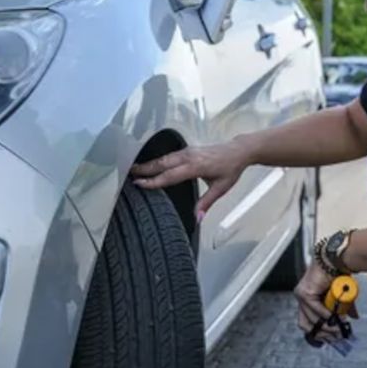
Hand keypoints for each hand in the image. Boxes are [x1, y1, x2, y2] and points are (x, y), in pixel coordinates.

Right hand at [131, 141, 250, 218]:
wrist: (238, 151)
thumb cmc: (230, 168)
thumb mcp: (221, 188)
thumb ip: (206, 203)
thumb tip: (197, 218)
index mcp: (196, 166)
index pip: (170, 175)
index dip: (154, 180)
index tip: (140, 184)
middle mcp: (189, 157)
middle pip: (162, 163)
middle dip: (145, 169)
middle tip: (128, 174)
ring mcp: (187, 151)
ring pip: (164, 158)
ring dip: (149, 163)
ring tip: (134, 169)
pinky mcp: (188, 150)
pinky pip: (169, 155)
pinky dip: (157, 160)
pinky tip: (150, 164)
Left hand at [294, 262, 357, 344]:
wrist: (334, 260)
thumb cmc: (336, 275)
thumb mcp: (341, 297)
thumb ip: (344, 309)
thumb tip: (352, 319)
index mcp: (308, 301)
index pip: (308, 324)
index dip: (319, 334)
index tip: (332, 340)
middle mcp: (301, 299)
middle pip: (306, 325)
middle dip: (322, 334)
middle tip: (337, 336)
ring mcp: (301, 296)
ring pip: (312, 319)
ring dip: (327, 326)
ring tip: (339, 328)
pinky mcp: (304, 292)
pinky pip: (315, 308)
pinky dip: (325, 315)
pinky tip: (333, 317)